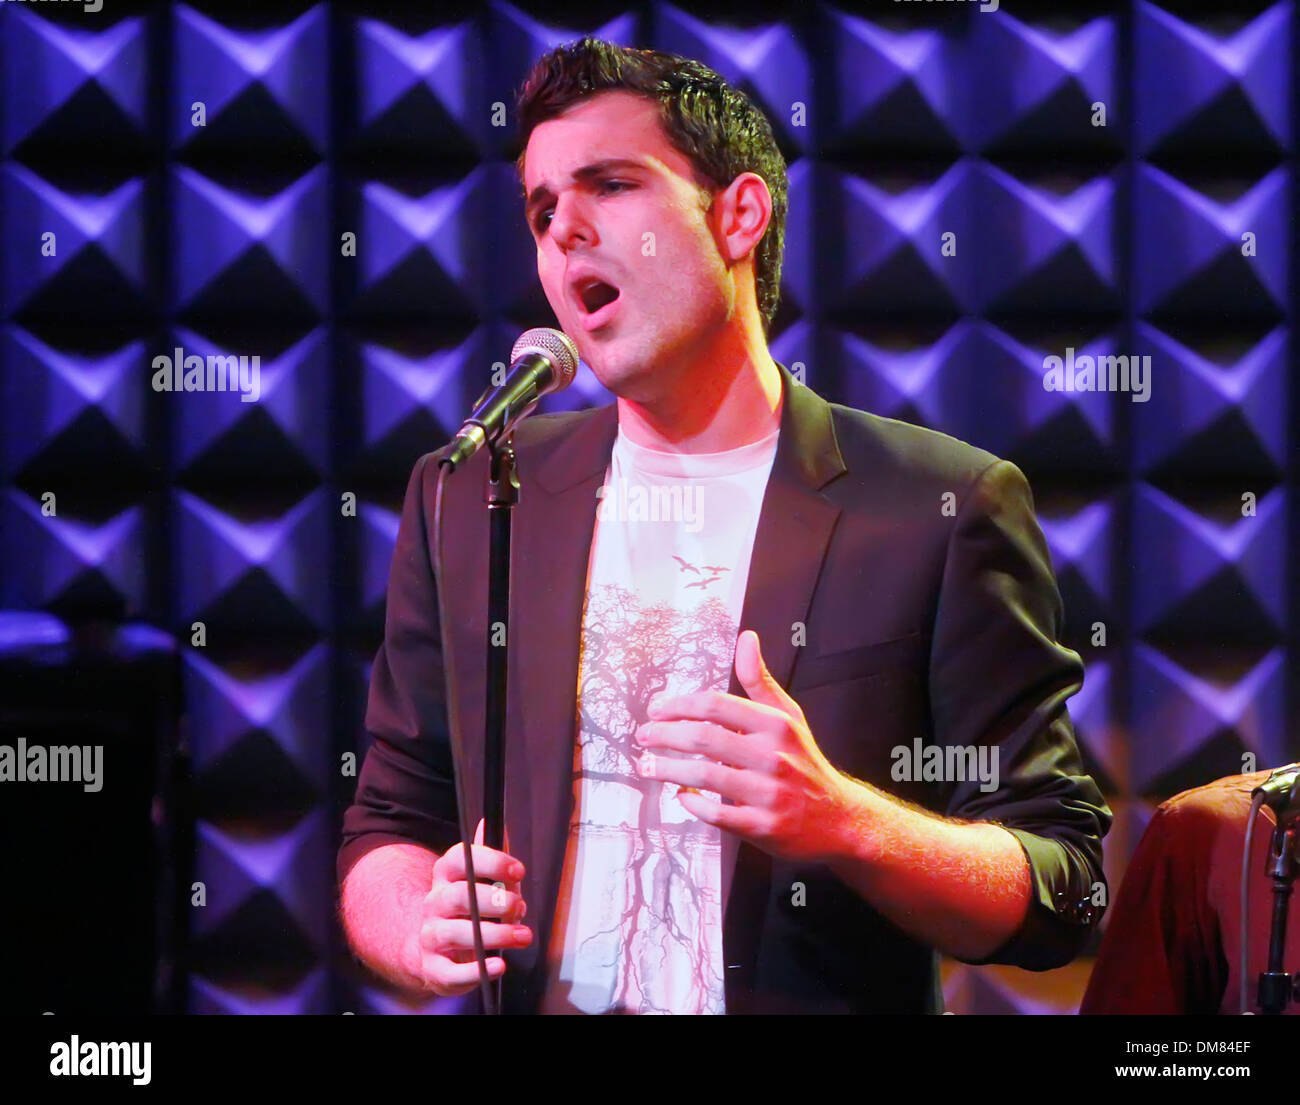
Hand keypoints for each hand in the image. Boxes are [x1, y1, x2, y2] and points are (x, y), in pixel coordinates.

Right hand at [410, 818, 531, 995]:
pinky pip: (451, 971)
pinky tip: (498, 965)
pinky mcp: (434, 969)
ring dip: (495, 934)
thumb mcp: (482, 882)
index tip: (518, 871)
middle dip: (494, 901)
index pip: (460, 859)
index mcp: (446, 877)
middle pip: (459, 896)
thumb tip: (489, 822)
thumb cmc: (468, 912)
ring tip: (521, 936)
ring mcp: (431, 936)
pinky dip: (475, 970)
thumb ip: (491, 857)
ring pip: (456, 933)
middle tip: (519, 907)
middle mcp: (434, 903)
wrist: (437, 953)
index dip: (491, 862)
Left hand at [633, 630, 852, 863]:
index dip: (679, 706)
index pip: (716, 706)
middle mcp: (772, 756)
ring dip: (667, 769)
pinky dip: (692, 803)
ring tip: (647, 766)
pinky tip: (682, 796)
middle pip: (703, 738)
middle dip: (664, 736)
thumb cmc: (803, 761)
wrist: (838, 818)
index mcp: (776, 725)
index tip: (656, 710)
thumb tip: (746, 637)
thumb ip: (759, 680)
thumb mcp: (787, 716)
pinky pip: (716, 813)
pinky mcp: (762, 826)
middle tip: (642, 737)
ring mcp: (767, 793)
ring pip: (704, 775)